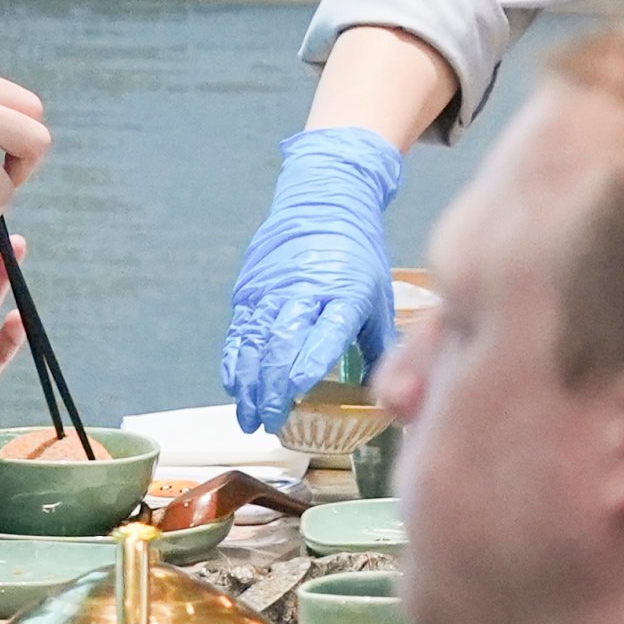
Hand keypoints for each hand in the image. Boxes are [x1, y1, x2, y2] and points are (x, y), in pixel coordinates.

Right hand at [220, 126, 403, 434]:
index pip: (323, 333)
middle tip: (272, 422)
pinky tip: (236, 389)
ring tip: (251, 419)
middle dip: (273, 389)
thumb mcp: (378, 294)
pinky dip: (235, 363)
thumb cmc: (359, 253)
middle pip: (281, 344)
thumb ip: (378, 343)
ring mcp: (271, 290)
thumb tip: (388, 393)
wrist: (323, 201)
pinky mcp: (250, 289)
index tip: (296, 395)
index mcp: (343, 292)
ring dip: (249, 385)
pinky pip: (238, 332)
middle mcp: (302, 291)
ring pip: (254, 343)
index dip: (306, 364)